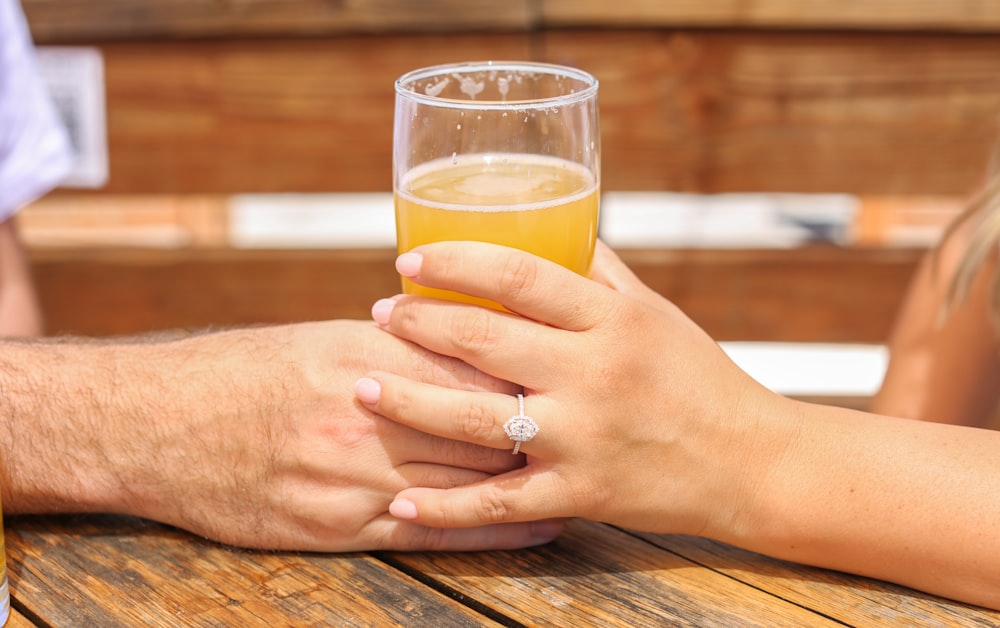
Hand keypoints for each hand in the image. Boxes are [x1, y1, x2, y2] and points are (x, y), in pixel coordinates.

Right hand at [1, 320, 561, 551]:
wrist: (156, 425)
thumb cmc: (241, 372)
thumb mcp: (319, 338)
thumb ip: (394, 343)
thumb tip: (463, 340)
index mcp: (364, 350)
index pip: (475, 358)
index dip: (534, 363)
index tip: (577, 363)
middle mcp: (366, 412)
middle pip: (484, 418)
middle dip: (546, 418)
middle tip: (598, 416)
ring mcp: (354, 475)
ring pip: (470, 476)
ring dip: (532, 473)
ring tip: (587, 467)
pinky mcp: (339, 526)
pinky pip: (436, 531)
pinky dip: (497, 528)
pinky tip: (540, 522)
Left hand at [354, 242, 791, 538]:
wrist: (749, 460)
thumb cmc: (697, 375)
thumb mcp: (655, 312)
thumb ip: (600, 272)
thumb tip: (554, 227)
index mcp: (613, 321)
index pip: (521, 277)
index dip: (458, 263)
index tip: (411, 260)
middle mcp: (594, 375)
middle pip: (486, 344)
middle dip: (421, 325)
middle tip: (381, 314)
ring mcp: (584, 439)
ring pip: (476, 422)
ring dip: (411, 403)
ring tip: (365, 386)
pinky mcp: (581, 494)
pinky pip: (501, 504)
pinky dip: (447, 507)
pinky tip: (401, 501)